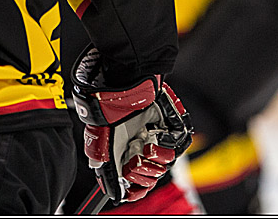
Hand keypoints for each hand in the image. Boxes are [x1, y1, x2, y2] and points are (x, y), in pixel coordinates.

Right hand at [71, 47, 192, 202]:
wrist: (122, 83)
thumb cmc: (108, 107)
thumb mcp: (100, 144)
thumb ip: (106, 171)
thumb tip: (114, 194)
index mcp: (127, 154)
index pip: (138, 184)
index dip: (137, 188)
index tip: (132, 186)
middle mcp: (143, 147)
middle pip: (152, 177)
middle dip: (144, 170)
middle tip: (134, 155)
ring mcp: (158, 137)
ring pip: (166, 162)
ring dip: (154, 154)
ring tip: (143, 140)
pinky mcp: (172, 125)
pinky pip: (178, 143)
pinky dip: (166, 140)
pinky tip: (154, 132)